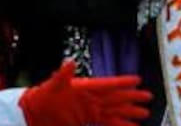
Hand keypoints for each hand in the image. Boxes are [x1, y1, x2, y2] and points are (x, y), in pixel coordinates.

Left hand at [18, 60, 151, 125]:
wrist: (32, 115)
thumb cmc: (42, 98)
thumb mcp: (51, 86)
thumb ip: (62, 75)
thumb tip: (69, 62)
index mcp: (86, 87)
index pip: (108, 84)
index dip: (122, 82)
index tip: (137, 80)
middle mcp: (91, 99)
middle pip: (116, 98)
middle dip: (132, 99)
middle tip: (148, 98)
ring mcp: (91, 111)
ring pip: (115, 112)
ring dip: (129, 114)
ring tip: (144, 115)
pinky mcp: (87, 121)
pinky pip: (107, 123)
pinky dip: (119, 125)